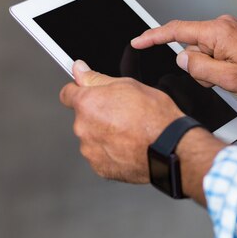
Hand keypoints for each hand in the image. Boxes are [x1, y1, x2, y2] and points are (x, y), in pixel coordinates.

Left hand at [60, 60, 183, 183]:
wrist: (170, 147)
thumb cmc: (154, 116)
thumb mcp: (128, 85)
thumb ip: (96, 78)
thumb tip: (79, 70)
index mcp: (87, 104)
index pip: (67, 94)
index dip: (79, 91)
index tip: (87, 93)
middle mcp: (83, 127)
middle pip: (82, 117)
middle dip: (96, 114)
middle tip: (120, 113)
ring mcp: (90, 150)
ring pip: (91, 137)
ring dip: (103, 134)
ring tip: (128, 132)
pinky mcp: (99, 167)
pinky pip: (100, 155)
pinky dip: (110, 151)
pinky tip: (127, 145)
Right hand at [131, 15, 236, 100]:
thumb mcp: (229, 79)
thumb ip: (199, 68)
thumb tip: (181, 59)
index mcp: (218, 32)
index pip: (177, 31)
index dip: (154, 36)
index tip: (138, 41)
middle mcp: (222, 26)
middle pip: (191, 47)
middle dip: (198, 66)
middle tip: (220, 79)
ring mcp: (229, 30)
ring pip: (202, 52)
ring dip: (210, 68)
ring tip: (234, 76)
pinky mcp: (234, 36)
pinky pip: (214, 51)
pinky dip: (218, 64)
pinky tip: (236, 71)